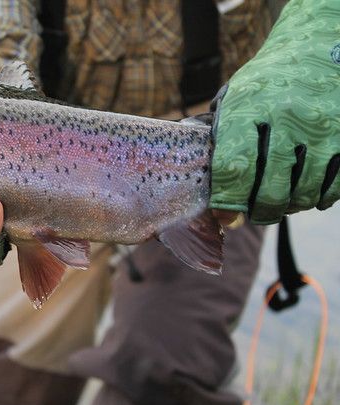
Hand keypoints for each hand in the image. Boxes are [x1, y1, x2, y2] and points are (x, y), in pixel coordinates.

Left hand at [209, 0, 339, 224]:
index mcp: (250, 108)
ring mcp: (323, 128)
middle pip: (272, 188)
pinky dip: (320, 197)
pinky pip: (334, 185)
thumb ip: (222, 142)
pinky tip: (309, 193)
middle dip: (260, 211)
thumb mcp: (235, 99)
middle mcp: (287, 119)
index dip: (226, 200)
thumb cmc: (267, 81)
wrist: (319, 47)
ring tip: (281, 203)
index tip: (223, 214)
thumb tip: (218, 198)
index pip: (234, 168)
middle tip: (255, 214)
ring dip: (291, 206)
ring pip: (305, 191)